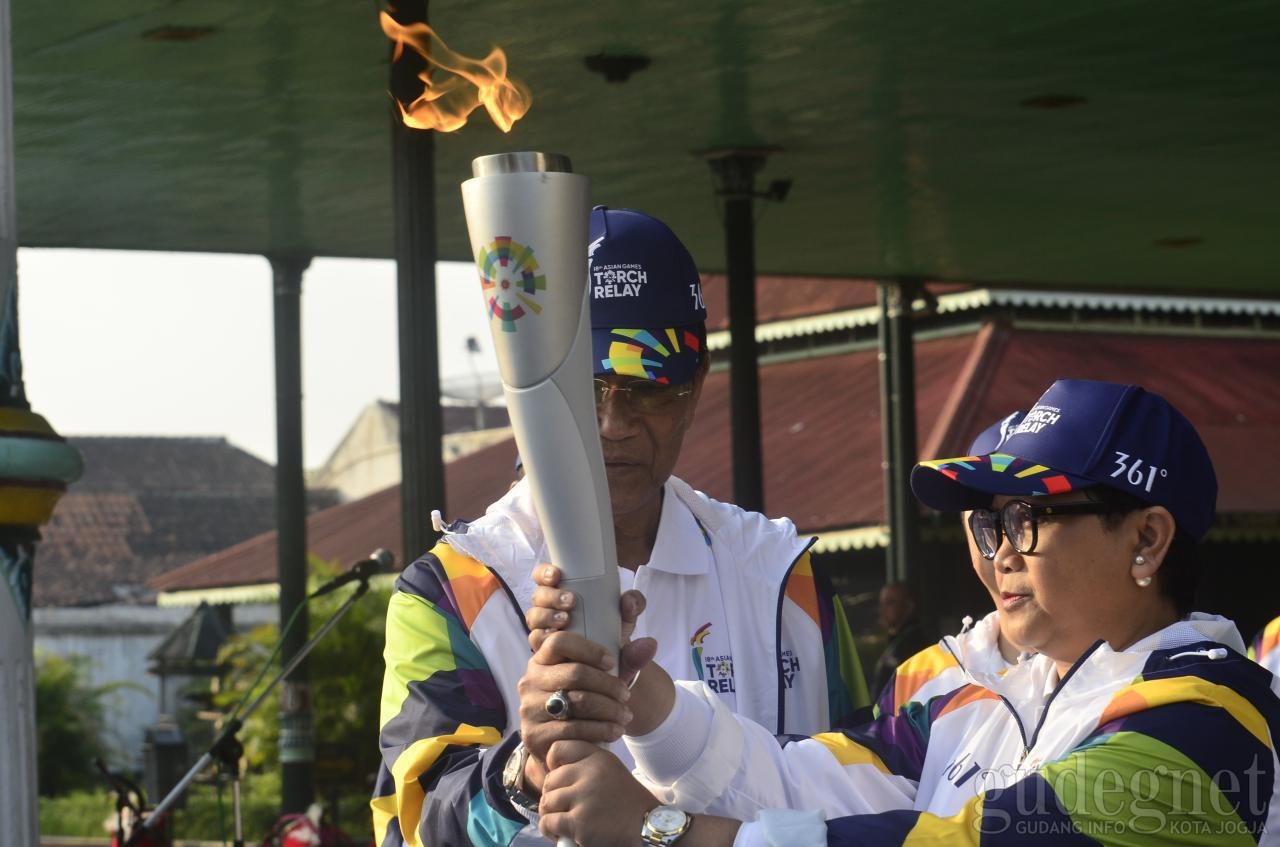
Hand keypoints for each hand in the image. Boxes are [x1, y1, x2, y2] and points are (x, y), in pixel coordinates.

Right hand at [517, 629, 633, 792]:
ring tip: (626, 715)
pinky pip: (573, 729)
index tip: (611, 662)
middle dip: (608, 684)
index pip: (560, 642)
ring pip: (577, 702)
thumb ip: (627, 658)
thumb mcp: (600, 676)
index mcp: (541, 659)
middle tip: (626, 695)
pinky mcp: (534, 735)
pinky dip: (601, 730)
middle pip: (575, 673)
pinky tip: (616, 731)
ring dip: (609, 709)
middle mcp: (529, 681)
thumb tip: (651, 644)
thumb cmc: (582, 700)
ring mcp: (529, 709)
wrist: (563, 742)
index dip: (589, 650)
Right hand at [526, 564, 657, 682]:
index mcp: (563, 597)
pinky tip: (554, 639)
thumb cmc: (612, 638)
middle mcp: (549, 613)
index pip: (543, 578)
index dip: (543, 573)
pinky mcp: (542, 656)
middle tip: (570, 601)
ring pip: (534, 620)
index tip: (556, 575)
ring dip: (547, 616)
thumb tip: (629, 602)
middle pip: (538, 598)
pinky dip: (544, 639)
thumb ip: (632, 607)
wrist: (610, 674)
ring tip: (565, 620)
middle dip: (551, 596)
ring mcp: (543, 635)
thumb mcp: (624, 621)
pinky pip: (536, 645)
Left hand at [539, 740, 659, 846]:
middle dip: (552, 796)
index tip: (559, 779)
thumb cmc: (626, 803)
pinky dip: (549, 830)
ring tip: (561, 821)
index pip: (558, 749)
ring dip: (550, 814)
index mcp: (598, 758)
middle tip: (563, 808)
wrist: (646, 828)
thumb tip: (552, 769)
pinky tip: (559, 833)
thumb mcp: (610, 770)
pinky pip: (548, 822)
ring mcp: (584, 798)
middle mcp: (591, 774)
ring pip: (547, 802)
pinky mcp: (579, 822)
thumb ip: (586, 765)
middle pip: (550, 780)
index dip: (553, 765)